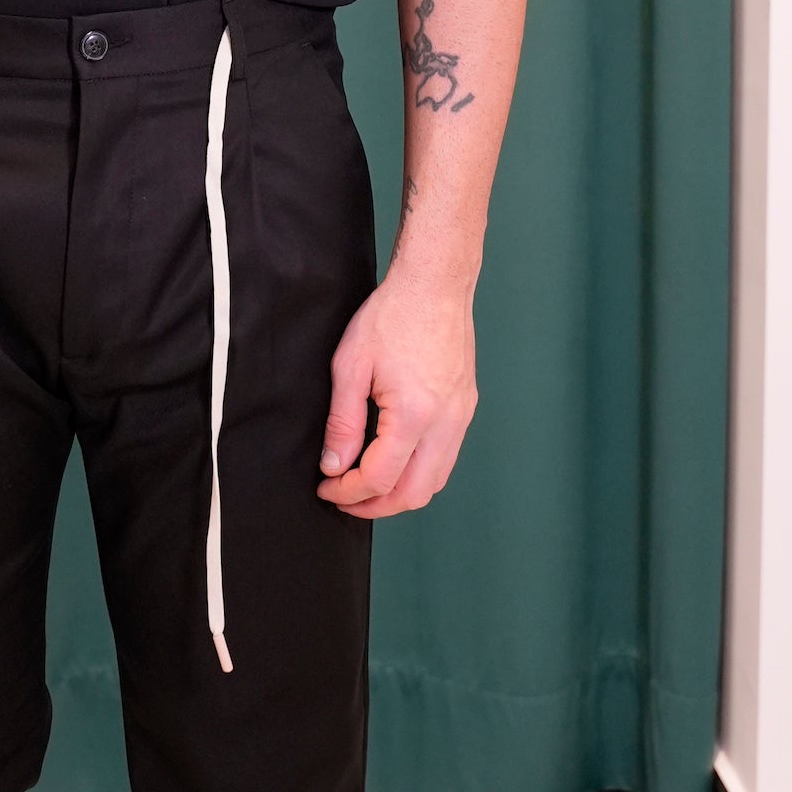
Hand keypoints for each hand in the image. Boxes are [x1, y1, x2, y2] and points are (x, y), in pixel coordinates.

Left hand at [316, 264, 477, 517]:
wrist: (434, 285)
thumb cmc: (392, 316)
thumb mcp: (350, 367)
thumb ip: (342, 423)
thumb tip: (334, 466)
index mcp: (414, 414)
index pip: (380, 478)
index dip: (349, 492)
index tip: (326, 487)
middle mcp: (445, 423)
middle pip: (414, 494)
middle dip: (375, 506)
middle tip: (344, 500)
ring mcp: (460, 417)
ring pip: (435, 482)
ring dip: (400, 495)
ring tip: (366, 488)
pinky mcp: (465, 409)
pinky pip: (445, 459)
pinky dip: (419, 474)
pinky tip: (393, 463)